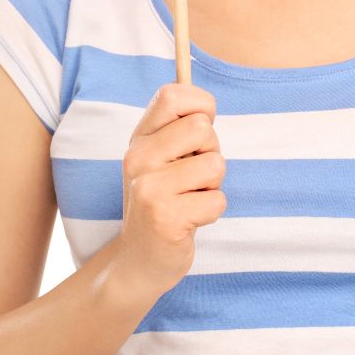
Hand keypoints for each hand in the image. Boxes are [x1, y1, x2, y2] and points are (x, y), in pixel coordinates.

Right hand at [113, 82, 226, 297]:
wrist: (138, 259)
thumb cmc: (162, 201)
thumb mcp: (160, 159)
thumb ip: (178, 129)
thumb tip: (207, 104)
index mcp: (139, 139)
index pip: (172, 94)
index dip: (201, 105)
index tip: (201, 128)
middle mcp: (138, 159)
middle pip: (203, 128)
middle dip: (211, 152)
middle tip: (193, 177)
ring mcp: (149, 189)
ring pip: (215, 165)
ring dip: (213, 186)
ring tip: (189, 199)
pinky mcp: (166, 218)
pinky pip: (217, 200)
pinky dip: (211, 212)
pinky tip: (189, 221)